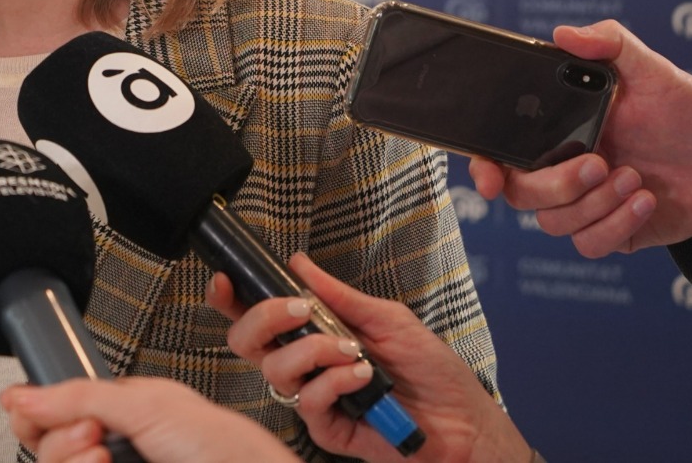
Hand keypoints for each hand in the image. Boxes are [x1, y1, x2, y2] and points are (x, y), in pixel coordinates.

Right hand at [0, 377, 295, 462]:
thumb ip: (79, 396)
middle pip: (45, 448)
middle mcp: (110, 448)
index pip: (51, 412)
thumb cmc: (221, 445)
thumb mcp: (146, 403)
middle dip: (59, 437)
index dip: (36, 412)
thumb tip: (21, 395)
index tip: (34, 410)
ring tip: (103, 453)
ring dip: (70, 460)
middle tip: (93, 432)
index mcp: (118, 412)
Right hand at [210, 254, 528, 462]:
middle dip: (265, 318)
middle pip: (248, 343)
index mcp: (315, 334)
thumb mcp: (389, 319)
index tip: (227, 281)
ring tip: (353, 350)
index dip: (233, 300)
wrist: (464, 422)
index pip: (261, 318)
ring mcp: (315, 396)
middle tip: (300, 310)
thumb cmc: (433, 371)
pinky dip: (333, 381)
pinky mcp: (328, 428)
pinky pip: (307, 401)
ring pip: (274, 370)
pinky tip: (362, 376)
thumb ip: (340, 296)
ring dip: (312, 351)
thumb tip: (299, 263)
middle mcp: (307, 365)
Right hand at [467, 20, 691, 257]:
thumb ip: (610, 43)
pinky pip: (590, 245)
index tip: (491, 177)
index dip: (484, 168)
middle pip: (522, 194)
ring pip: (554, 223)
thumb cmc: (689, 109)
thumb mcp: (652, 68)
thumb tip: (563, 33)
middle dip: (556, 185)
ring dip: (593, 204)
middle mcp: (566, 167)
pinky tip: (645, 199)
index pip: (502, 152)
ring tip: (634, 178)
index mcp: (560, 130)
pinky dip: (615, 225)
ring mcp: (589, 203)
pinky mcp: (616, 232)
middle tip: (599, 163)